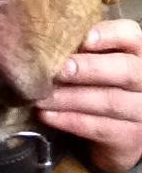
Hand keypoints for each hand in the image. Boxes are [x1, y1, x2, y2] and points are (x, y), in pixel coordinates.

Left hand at [35, 19, 141, 172]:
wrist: (111, 128)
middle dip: (89, 68)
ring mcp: (141, 110)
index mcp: (134, 52)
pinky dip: (70, 120)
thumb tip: (43, 39)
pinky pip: (100, 128)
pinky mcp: (130, 137)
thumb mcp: (89, 59)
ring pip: (110, 101)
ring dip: (70, 98)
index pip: (129, 35)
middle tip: (59, 70)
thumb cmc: (94, 82)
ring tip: (40, 96)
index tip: (84, 39)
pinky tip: (46, 114)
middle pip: (125, 69)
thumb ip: (77, 48)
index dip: (109, 35)